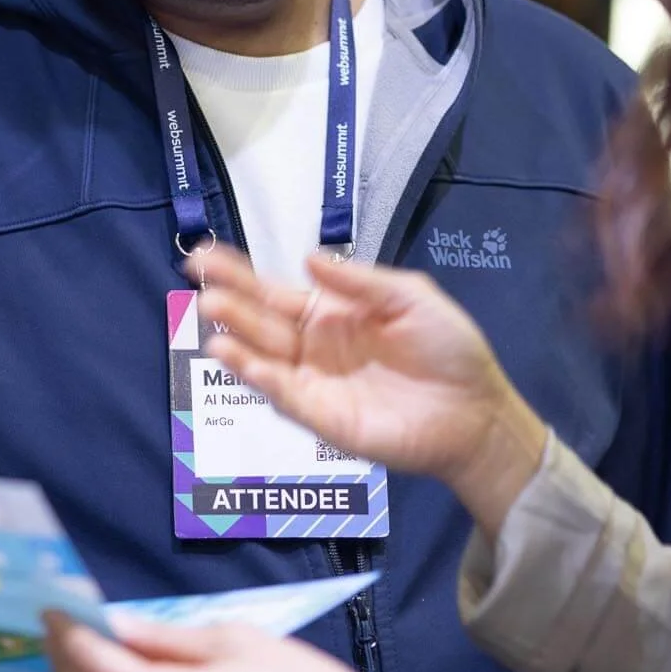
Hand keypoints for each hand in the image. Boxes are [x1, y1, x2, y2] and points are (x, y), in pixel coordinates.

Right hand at [196, 249, 547, 537]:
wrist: (475, 411)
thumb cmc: (448, 349)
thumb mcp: (410, 297)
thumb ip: (359, 281)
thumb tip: (308, 259)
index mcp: (330, 312)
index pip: (274, 291)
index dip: (239, 272)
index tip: (205, 254)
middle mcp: (312, 346)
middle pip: (260, 319)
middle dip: (227, 297)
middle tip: (195, 276)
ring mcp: (313, 382)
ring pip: (263, 355)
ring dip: (233, 334)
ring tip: (208, 309)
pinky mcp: (321, 417)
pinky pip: (283, 394)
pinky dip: (258, 374)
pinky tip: (234, 355)